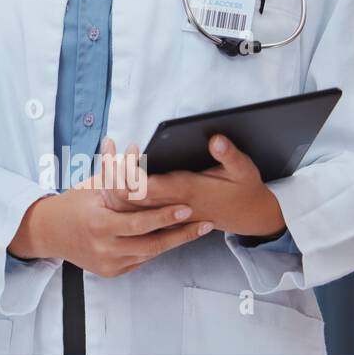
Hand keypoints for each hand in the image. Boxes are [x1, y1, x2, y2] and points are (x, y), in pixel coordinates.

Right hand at [8, 180, 211, 277]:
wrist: (48, 233)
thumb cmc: (72, 204)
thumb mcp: (91, 186)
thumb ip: (114, 171)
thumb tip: (132, 147)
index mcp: (97, 222)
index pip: (136, 221)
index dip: (163, 216)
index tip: (186, 207)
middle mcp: (103, 246)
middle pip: (150, 243)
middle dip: (180, 233)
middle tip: (203, 221)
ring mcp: (107, 262)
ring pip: (149, 254)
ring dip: (175, 241)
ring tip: (198, 229)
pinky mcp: (111, 271)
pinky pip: (141, 260)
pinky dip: (157, 248)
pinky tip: (175, 237)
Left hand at [98, 135, 285, 237]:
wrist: (246, 215)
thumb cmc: (242, 188)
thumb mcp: (244, 170)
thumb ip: (229, 155)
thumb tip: (215, 138)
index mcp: (185, 191)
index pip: (148, 187)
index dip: (130, 172)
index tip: (123, 149)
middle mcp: (169, 205)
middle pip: (128, 196)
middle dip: (112, 173)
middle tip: (108, 145)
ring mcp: (163, 212)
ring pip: (126, 204)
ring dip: (110, 182)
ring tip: (107, 152)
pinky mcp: (162, 213)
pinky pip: (131, 208)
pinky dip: (116, 192)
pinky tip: (112, 169)